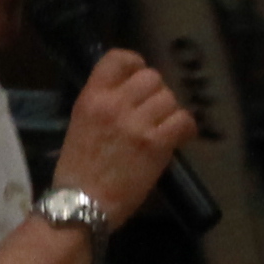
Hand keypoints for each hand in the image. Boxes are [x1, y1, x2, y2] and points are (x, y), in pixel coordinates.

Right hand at [52, 47, 196, 225]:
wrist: (81, 204)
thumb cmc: (78, 170)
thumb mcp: (80, 124)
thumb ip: (104, 104)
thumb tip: (132, 95)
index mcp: (92, 97)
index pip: (118, 58)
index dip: (135, 64)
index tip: (138, 78)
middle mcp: (115, 104)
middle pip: (152, 77)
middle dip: (156, 94)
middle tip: (153, 113)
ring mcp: (137, 123)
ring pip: (169, 98)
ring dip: (170, 113)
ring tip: (163, 129)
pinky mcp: (156, 144)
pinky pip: (183, 121)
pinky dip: (185, 128)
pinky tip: (179, 138)